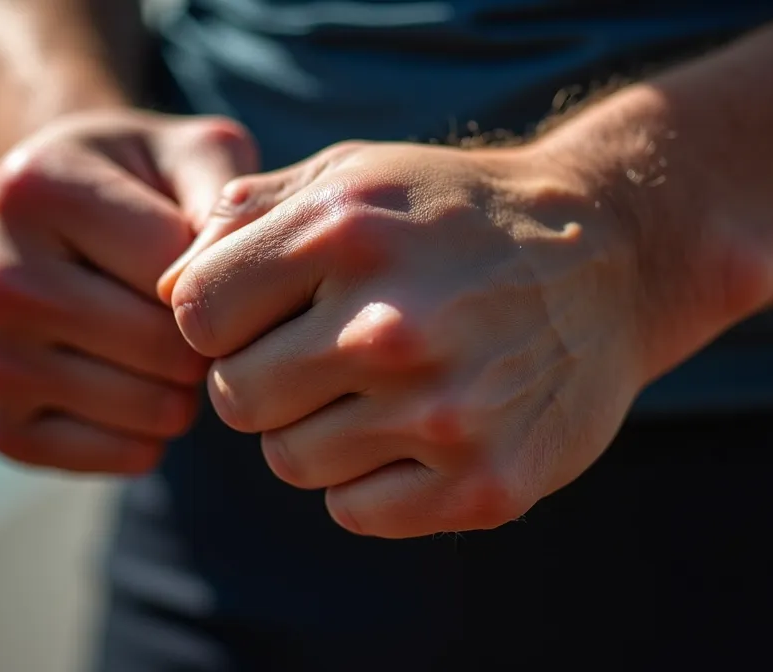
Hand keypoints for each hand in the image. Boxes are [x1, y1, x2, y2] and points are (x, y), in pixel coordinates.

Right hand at [0, 110, 256, 472]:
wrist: (60, 214)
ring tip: (174, 344)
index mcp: (34, 190)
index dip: (222, 275)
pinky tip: (145, 386)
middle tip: (204, 314)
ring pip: (149, 408)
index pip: (175, 271)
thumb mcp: (195, 154)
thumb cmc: (148, 183)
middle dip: (207, 338)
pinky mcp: (0, 426)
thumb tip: (221, 287)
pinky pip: (120, 457)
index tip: (213, 256)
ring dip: (187, 387)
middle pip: (161, 347)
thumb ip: (226, 200)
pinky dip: (155, 434)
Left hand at [161, 141, 651, 536]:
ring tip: (381, 386)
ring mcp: (441, 413)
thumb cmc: (452, 216)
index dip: (220, 320)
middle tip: (323, 355)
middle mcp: (389, 326)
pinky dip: (370, 480)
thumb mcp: (351, 176)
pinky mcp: (483, 484)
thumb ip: (244, 218)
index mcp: (344, 234)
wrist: (609, 259)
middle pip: (235, 400)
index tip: (263, 314)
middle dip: (265, 379)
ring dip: (318, 431)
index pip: (196, 317)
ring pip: (291, 462)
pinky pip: (354, 511)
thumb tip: (164, 291)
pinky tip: (415, 430)